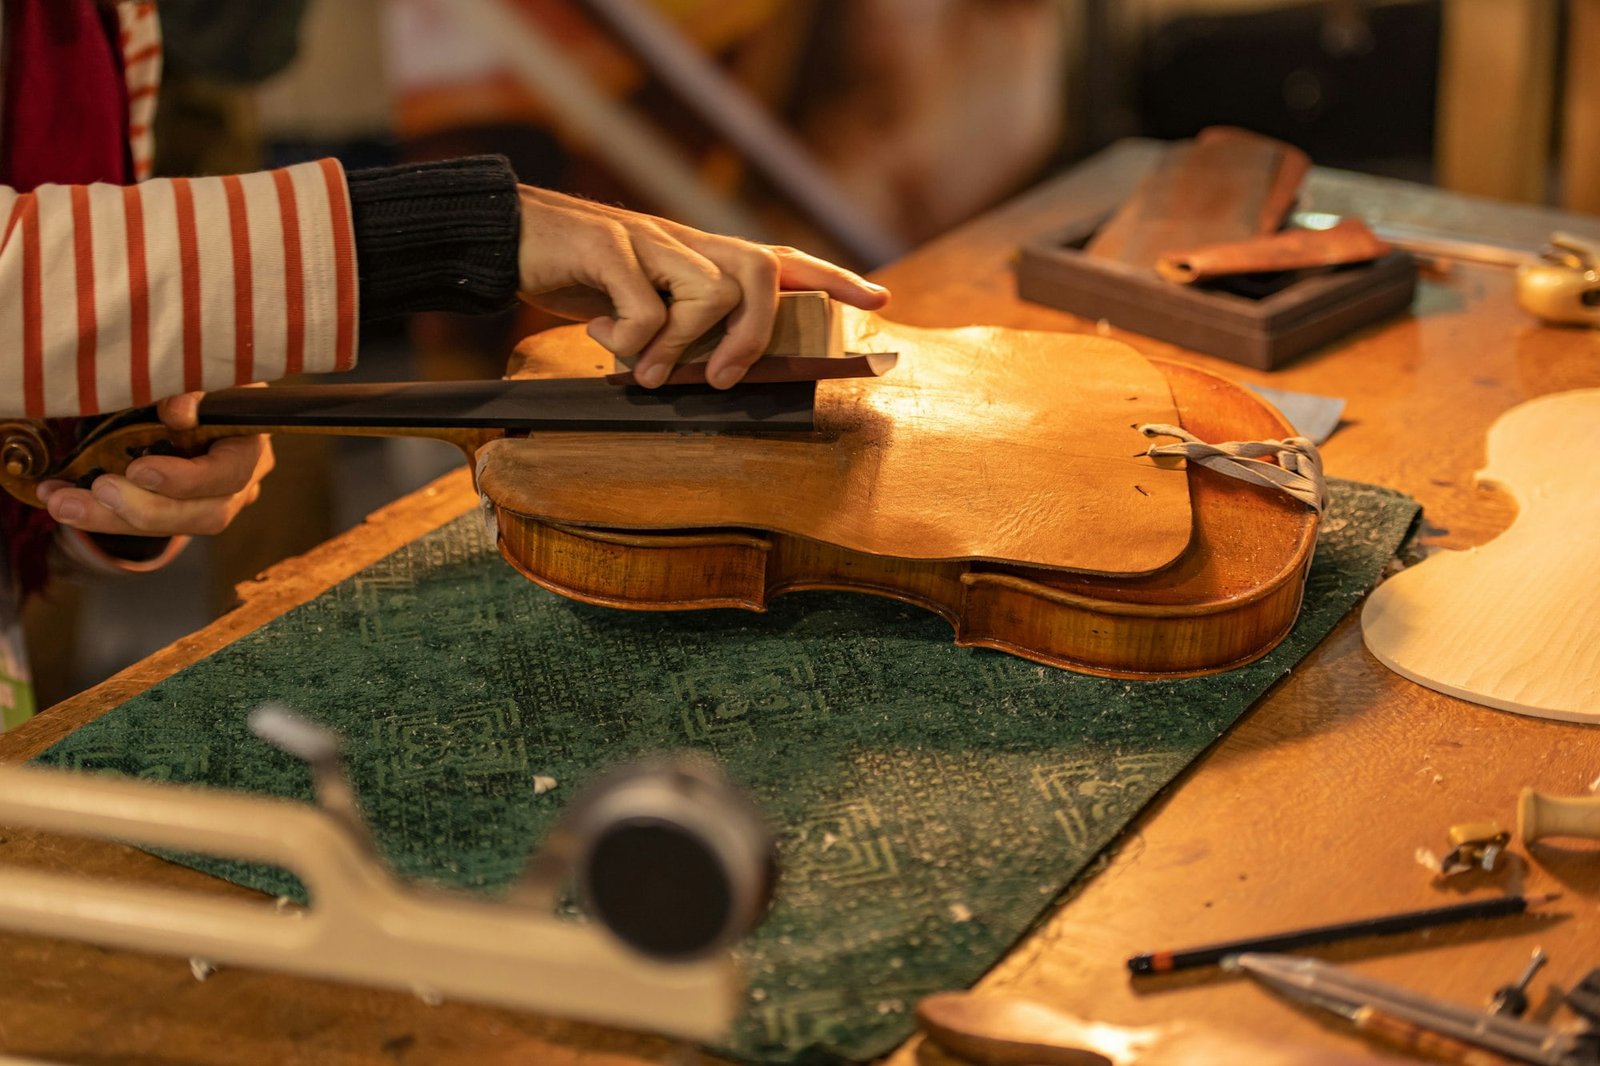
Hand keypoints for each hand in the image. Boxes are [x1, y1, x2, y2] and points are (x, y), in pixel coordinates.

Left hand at [35, 390, 274, 537]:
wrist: (178, 381)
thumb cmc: (190, 369)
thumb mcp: (193, 368)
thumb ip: (191, 386)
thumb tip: (178, 412)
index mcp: (250, 437)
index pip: (231, 472)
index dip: (187, 480)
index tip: (139, 469)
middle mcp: (244, 476)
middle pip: (206, 513)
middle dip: (146, 508)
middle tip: (98, 490)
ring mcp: (216, 497)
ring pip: (176, 526)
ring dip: (113, 518)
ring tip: (62, 502)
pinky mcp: (183, 507)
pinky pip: (146, 522)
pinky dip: (102, 513)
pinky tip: (63, 500)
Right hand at [515, 186, 890, 387]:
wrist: (508, 236)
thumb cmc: (579, 279)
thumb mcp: (639, 306)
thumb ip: (679, 330)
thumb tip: (713, 377)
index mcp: (698, 255)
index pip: (779, 259)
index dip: (832, 279)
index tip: (879, 301)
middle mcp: (684, 241)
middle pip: (758, 271)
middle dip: (755, 334)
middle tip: (723, 379)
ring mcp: (648, 238)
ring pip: (708, 290)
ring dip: (682, 345)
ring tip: (648, 373)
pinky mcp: (606, 246)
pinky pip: (644, 305)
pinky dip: (630, 338)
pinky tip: (603, 339)